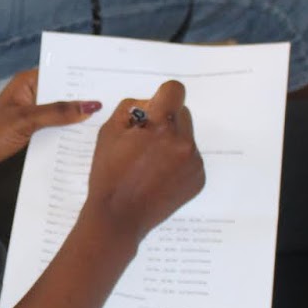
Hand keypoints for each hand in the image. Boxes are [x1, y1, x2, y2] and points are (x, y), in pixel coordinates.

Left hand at [0, 69, 100, 175]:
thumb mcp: (27, 121)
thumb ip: (58, 112)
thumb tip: (90, 105)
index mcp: (27, 81)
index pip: (60, 72)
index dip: (81, 75)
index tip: (106, 78)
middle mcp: (32, 92)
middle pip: (63, 91)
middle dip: (83, 96)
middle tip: (112, 99)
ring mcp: (33, 110)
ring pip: (61, 109)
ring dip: (77, 115)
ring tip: (105, 116)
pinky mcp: (33, 127)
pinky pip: (56, 124)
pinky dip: (68, 129)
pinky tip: (85, 134)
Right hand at [83, 81, 205, 242]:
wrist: (119, 216)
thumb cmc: (109, 174)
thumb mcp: (109, 131)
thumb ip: (132, 108)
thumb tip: (152, 104)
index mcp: (161, 127)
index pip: (175, 91)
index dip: (162, 97)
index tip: (154, 110)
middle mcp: (183, 142)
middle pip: (182, 114)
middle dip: (165, 121)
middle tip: (144, 142)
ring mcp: (194, 163)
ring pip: (186, 137)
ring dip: (172, 143)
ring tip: (149, 164)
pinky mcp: (199, 179)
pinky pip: (190, 158)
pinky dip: (177, 163)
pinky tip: (158, 177)